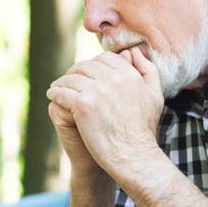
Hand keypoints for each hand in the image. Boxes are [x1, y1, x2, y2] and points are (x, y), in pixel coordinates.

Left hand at [47, 47, 164, 174]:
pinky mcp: (83, 105)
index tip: (86, 73)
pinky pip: (62, 92)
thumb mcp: (155, 95)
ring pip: (71, 78)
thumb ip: (147, 69)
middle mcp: (113, 79)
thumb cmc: (144, 129)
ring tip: (57, 87)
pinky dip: (55, 93)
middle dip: (75, 71)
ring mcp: (97, 91)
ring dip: (62, 82)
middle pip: (86, 66)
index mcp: (129, 74)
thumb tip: (133, 51)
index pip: (104, 58)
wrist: (134, 155)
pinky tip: (52, 95)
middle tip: (68, 79)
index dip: (93, 64)